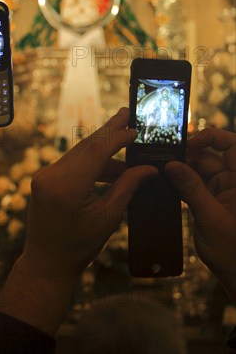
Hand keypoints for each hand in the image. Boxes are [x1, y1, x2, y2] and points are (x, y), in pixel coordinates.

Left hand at [0, 109, 157, 334]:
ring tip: (126, 139)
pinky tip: (112, 165)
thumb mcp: (108, 217)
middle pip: (86, 145)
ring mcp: (45, 175)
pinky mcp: (44, 178)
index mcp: (67, 187)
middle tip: (127, 113)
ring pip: (79, 152)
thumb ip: (127, 187)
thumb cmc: (78, 246)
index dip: (117, 137)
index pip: (96, 151)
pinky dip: (92, 161)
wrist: (46, 263)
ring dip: (103, 148)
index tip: (135, 128)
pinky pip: (72, 162)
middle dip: (109, 130)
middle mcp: (51, 175)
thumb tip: (148, 168)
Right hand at [165, 128, 235, 301]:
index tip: (189, 144)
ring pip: (198, 170)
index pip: (232, 145)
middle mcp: (233, 181)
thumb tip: (173, 165)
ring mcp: (222, 191)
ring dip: (180, 172)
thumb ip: (192, 188)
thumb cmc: (233, 251)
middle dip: (186, 157)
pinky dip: (181, 185)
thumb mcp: (210, 218)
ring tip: (160, 174)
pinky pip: (194, 185)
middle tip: (162, 161)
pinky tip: (166, 186)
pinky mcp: (211, 202)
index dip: (212, 137)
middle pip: (209, 156)